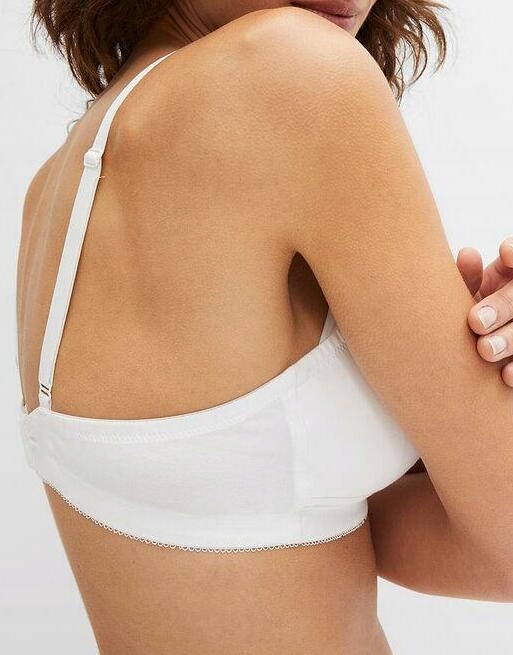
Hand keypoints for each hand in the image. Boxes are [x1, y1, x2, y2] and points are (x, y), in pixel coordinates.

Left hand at [457, 238, 512, 385]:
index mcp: (510, 272)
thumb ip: (468, 278)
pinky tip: (505, 375)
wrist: (471, 353)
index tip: (504, 252)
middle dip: (503, 306)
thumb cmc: (466, 314)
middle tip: (476, 322)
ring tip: (484, 350)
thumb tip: (468, 254)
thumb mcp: (467, 295)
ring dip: (510, 339)